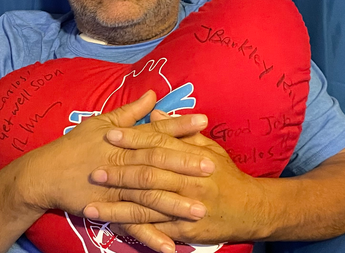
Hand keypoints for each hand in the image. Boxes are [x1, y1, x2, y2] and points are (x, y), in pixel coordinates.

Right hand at [21, 91, 212, 221]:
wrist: (45, 173)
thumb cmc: (74, 146)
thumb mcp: (100, 122)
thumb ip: (130, 112)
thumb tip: (152, 95)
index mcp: (123, 141)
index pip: (155, 131)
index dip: (179, 126)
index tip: (204, 120)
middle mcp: (122, 163)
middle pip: (157, 163)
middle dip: (185, 165)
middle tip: (211, 168)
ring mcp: (116, 189)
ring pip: (149, 197)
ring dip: (175, 204)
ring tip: (200, 209)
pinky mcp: (108, 211)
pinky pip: (132, 226)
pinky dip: (151, 237)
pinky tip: (170, 247)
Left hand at [84, 112, 269, 247]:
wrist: (251, 209)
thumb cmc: (227, 176)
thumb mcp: (209, 148)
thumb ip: (181, 132)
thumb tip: (156, 113)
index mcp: (194, 159)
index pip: (159, 146)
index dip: (133, 140)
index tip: (110, 135)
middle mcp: (189, 182)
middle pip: (149, 175)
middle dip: (120, 174)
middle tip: (95, 171)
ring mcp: (186, 208)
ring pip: (147, 206)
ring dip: (117, 206)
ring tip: (92, 205)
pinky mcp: (185, 230)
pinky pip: (155, 229)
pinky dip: (134, 229)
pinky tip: (113, 227)